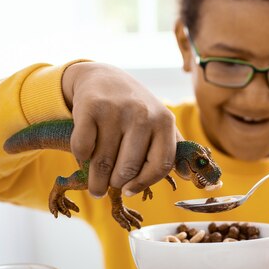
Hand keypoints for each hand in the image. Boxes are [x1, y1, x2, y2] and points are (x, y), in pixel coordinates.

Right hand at [62, 62, 180, 197]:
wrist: (103, 77)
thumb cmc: (135, 110)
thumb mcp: (159, 122)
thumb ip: (173, 147)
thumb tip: (187, 176)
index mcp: (165, 121)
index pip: (161, 165)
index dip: (144, 184)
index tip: (129, 191)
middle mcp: (143, 115)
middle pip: (128, 169)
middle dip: (116, 184)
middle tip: (109, 186)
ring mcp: (116, 110)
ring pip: (103, 163)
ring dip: (96, 180)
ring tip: (96, 187)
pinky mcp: (90, 107)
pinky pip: (83, 149)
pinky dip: (81, 157)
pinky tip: (85, 155)